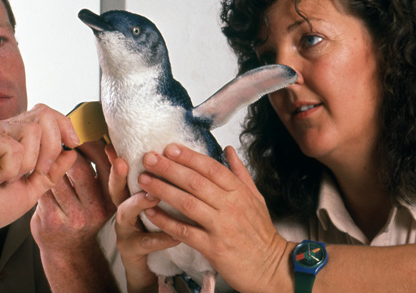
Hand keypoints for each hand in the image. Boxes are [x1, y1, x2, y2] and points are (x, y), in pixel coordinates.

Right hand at [0, 103, 79, 234]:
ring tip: (8, 178)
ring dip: (27, 163)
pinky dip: (9, 169)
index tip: (74, 144)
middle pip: (46, 115)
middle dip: (51, 147)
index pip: (49, 114)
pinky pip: (13, 147)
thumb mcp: (31, 190)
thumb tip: (72, 152)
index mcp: (19, 137)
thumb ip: (51, 172)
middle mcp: (7, 128)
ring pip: (32, 132)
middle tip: (36, 172)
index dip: (66, 126)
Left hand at [31, 140, 118, 291]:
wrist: (70, 251)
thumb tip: (97, 137)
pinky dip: (41, 178)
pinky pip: (43, 188)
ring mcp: (73, 217)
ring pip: (57, 176)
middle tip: (63, 143)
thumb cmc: (85, 216)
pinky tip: (41, 176)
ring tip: (50, 159)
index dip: (99, 150)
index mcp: (111, 201)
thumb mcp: (104, 199)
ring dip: (52, 164)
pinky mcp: (51, 220)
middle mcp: (96, 210)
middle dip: (69, 151)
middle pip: (79, 168)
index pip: (109, 169)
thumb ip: (104, 174)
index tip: (88, 139)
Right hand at [108, 145, 179, 292]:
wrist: (147, 266)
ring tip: (154, 195)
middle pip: (115, 191)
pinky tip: (176, 235)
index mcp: (128, 196)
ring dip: (138, 203)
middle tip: (122, 163)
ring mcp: (124, 231)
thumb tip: (151, 153)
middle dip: (116, 176)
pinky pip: (146, 244)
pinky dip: (162, 238)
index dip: (115, 160)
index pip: (119, 174)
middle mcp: (122, 211)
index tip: (113, 147)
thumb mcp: (149, 202)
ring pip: (125, 214)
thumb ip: (149, 180)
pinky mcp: (132, 251)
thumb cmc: (150, 228)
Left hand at [137, 144, 293, 292]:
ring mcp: (221, 227)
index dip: (189, 157)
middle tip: (149, 158)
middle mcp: (230, 206)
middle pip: (195, 182)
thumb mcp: (256, 198)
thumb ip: (240, 173)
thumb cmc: (261, 233)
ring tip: (144, 180)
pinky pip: (184, 231)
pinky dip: (166, 221)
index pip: (211, 168)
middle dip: (169, 168)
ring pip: (187, 203)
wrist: (271, 267)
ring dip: (163, 190)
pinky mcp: (213, 247)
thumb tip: (228, 150)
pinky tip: (151, 212)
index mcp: (239, 192)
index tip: (170, 148)